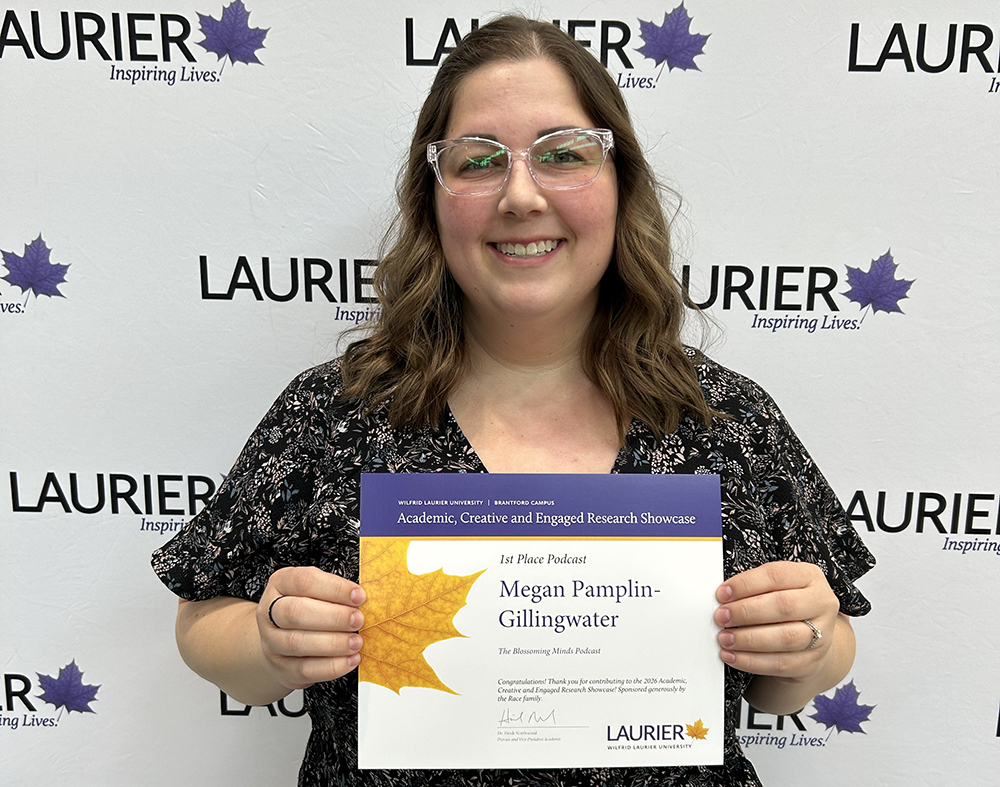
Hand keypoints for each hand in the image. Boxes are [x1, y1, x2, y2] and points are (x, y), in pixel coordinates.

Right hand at [256, 566, 365, 690]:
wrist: (281, 640)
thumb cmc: (307, 608)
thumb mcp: (317, 590)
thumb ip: (335, 591)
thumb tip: (362, 597)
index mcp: (281, 583)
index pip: (304, 581)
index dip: (335, 589)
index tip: (359, 596)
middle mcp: (270, 612)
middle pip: (296, 613)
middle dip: (333, 617)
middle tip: (358, 620)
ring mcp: (272, 642)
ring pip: (298, 643)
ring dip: (333, 643)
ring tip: (356, 642)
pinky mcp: (281, 668)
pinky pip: (304, 669)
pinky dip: (331, 666)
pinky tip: (350, 660)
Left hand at [714, 561, 839, 682]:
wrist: (811, 636)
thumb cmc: (785, 604)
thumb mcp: (775, 586)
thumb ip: (754, 587)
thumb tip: (723, 597)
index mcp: (809, 576)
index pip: (776, 575)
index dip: (746, 584)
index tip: (722, 594)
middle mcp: (821, 603)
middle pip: (783, 606)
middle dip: (746, 612)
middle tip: (722, 617)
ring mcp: (822, 635)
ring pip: (784, 638)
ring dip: (748, 639)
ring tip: (725, 638)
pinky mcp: (812, 661)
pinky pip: (780, 664)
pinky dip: (752, 661)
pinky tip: (733, 656)